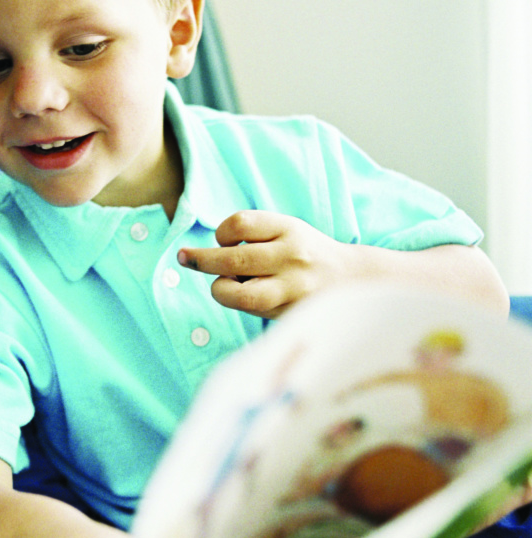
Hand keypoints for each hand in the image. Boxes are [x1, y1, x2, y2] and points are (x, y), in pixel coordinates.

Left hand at [177, 210, 349, 318]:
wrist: (352, 279)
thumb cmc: (305, 253)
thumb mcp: (286, 230)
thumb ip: (252, 234)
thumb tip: (205, 254)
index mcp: (288, 228)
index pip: (239, 224)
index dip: (221, 232)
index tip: (223, 240)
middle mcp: (292, 256)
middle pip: (232, 260)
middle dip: (201, 260)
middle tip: (185, 258)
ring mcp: (293, 288)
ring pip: (239, 295)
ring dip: (220, 289)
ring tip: (223, 285)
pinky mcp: (293, 313)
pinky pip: (252, 312)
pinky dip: (240, 305)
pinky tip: (246, 299)